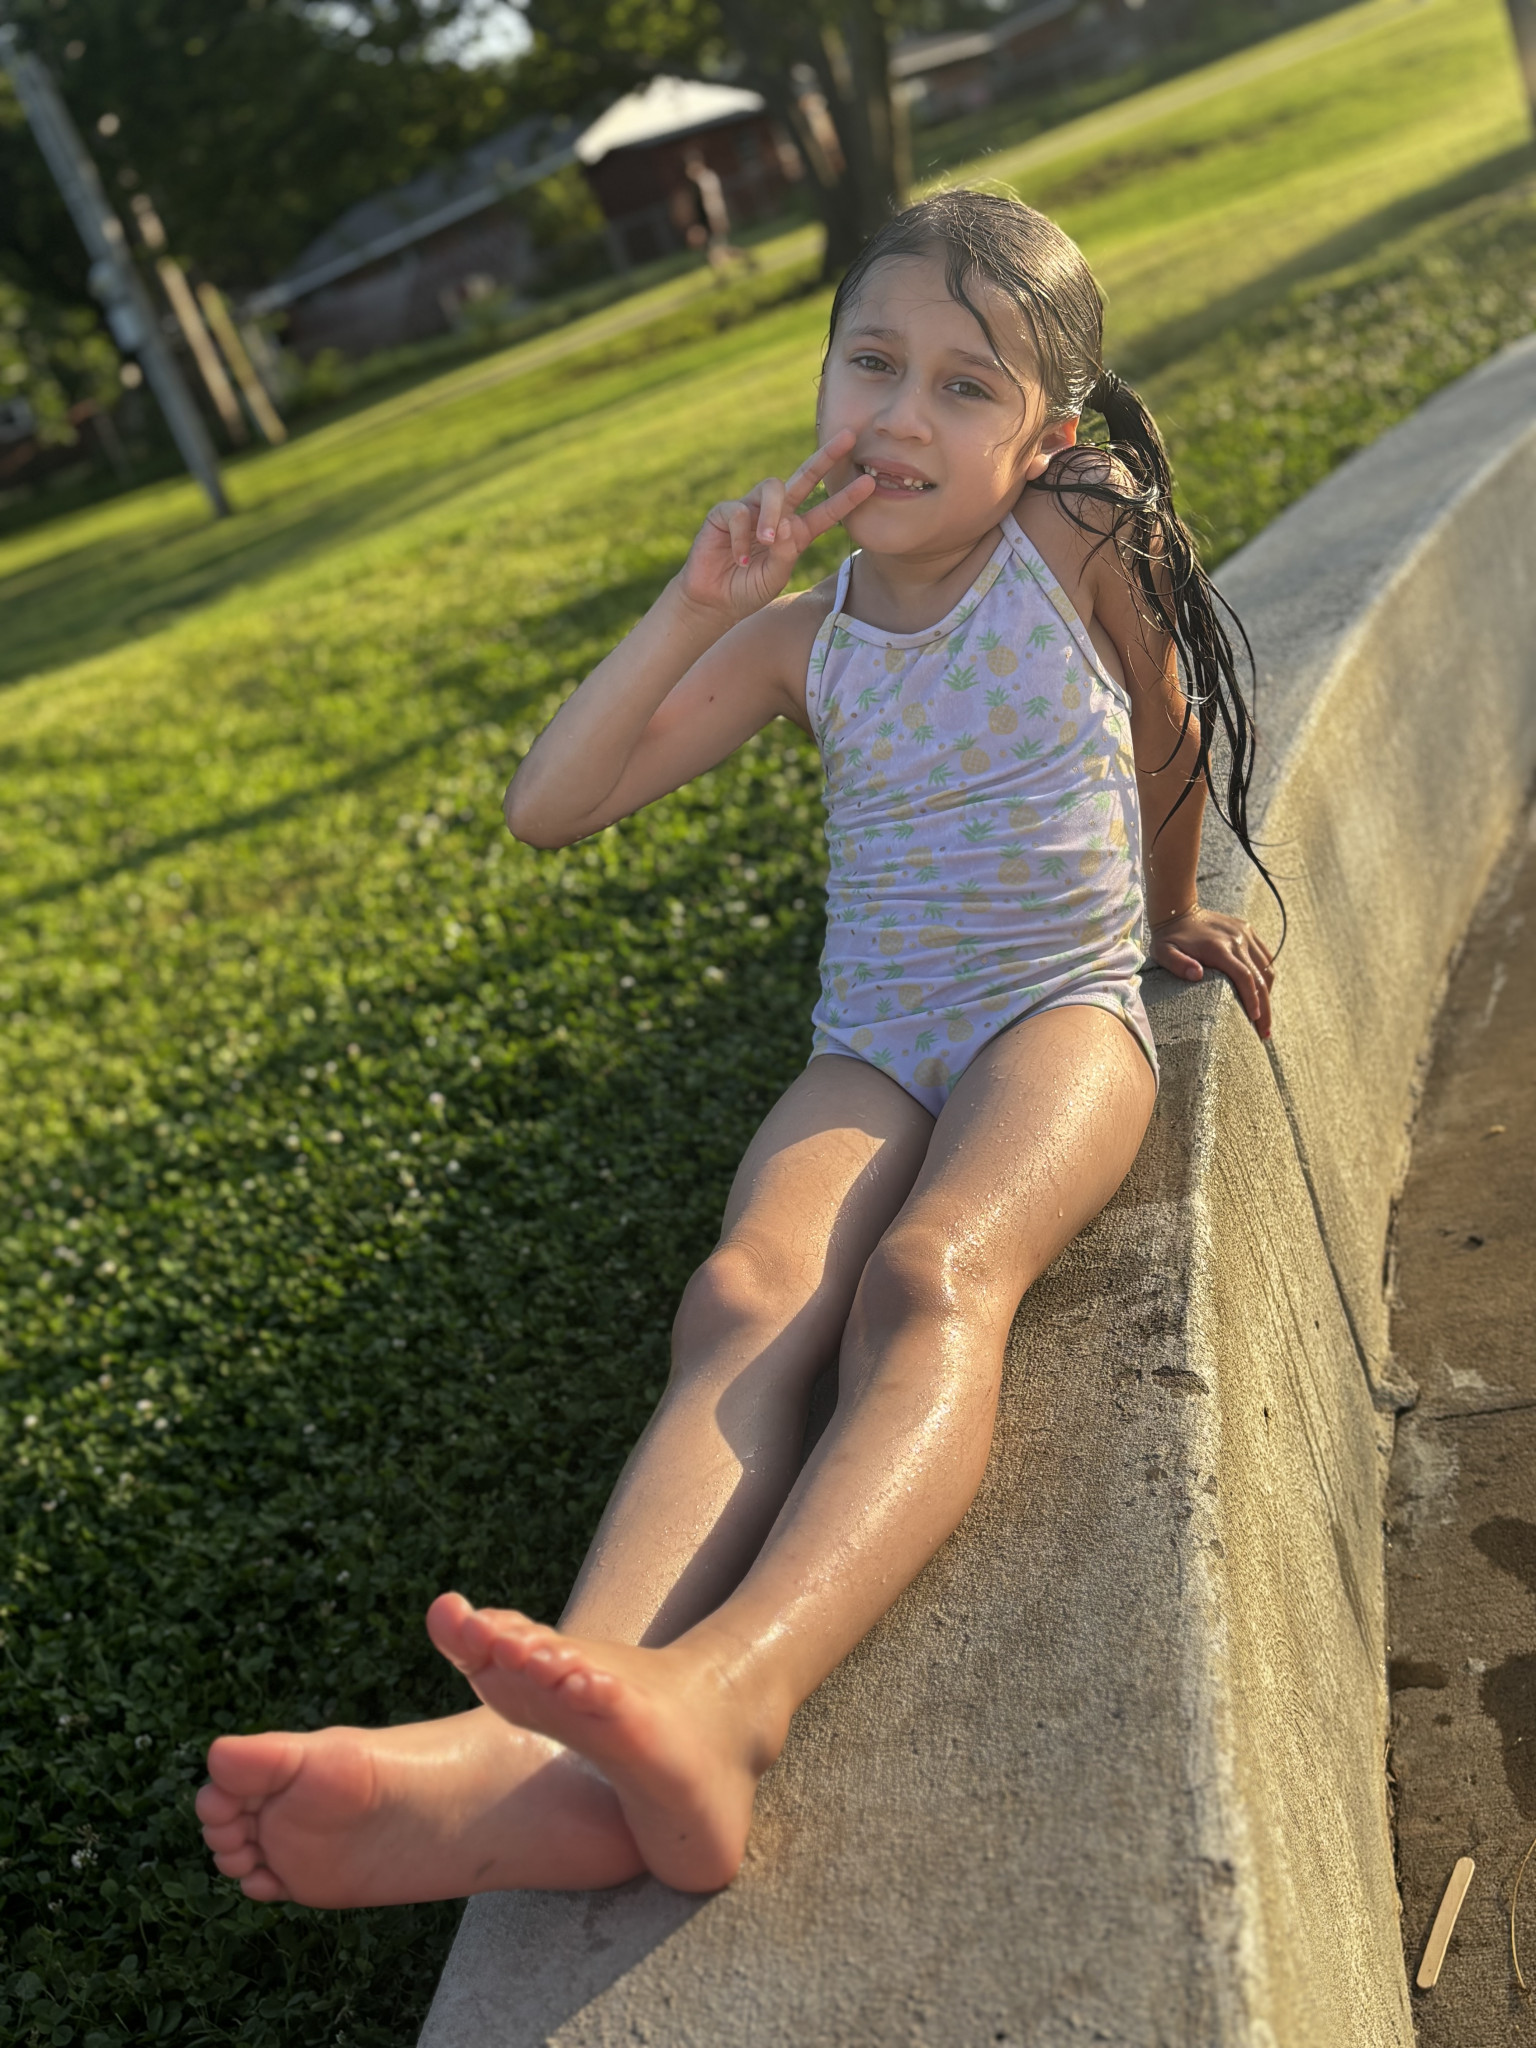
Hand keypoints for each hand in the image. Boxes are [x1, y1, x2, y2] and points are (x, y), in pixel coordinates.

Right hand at [676, 430, 875, 619]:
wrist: (714, 600)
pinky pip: (738, 511)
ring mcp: (751, 510)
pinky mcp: (725, 513)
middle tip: (848, 437)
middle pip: (804, 477)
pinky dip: (740, 536)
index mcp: (796, 532)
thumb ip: (784, 555)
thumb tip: (785, 525)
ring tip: (766, 542)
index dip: (846, 498)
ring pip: (772, 489)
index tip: (870, 484)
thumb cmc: (747, 589)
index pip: (826, 511)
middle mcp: (777, 514)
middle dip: (826, 457)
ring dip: (771, 514)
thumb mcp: (774, 578)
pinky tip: (738, 558)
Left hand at [1152, 906, 1274, 1037]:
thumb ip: (1178, 964)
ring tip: (1264, 1015)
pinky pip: (1265, 955)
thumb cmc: (1168, 938)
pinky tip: (1262, 991)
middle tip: (1265, 1032)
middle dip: (1265, 1007)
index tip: (1255, 1021)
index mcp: (1219, 948)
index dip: (1252, 1000)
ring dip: (1268, 993)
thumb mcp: (1163, 952)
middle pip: (1260, 977)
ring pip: (1267, 967)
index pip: (1244, 977)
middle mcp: (1237, 940)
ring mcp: (1245, 934)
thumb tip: (1197, 975)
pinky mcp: (1248, 930)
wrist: (1178, 910)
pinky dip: (1266, 974)